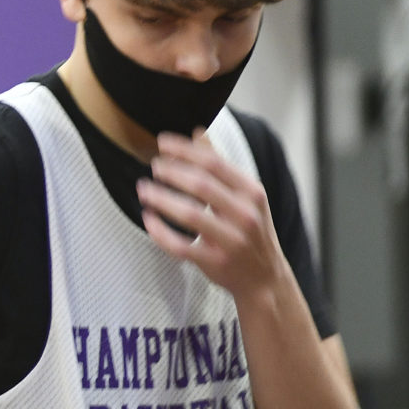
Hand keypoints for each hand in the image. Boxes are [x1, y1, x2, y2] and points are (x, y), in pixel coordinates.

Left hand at [138, 131, 286, 298]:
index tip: (161, 142)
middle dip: (171, 172)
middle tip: (152, 166)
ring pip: (190, 215)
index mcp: (252, 193)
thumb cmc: (249, 230)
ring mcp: (231, 240)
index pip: (215, 164)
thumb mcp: (244, 196)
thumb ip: (219, 166)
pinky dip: (159, 231)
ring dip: (161, 199)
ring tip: (143, 189)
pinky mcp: (215, 261)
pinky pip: (180, 245)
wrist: (265, 277)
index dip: (185, 150)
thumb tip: (197, 131)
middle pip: (201, 186)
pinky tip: (148, 218)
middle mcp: (245, 215)